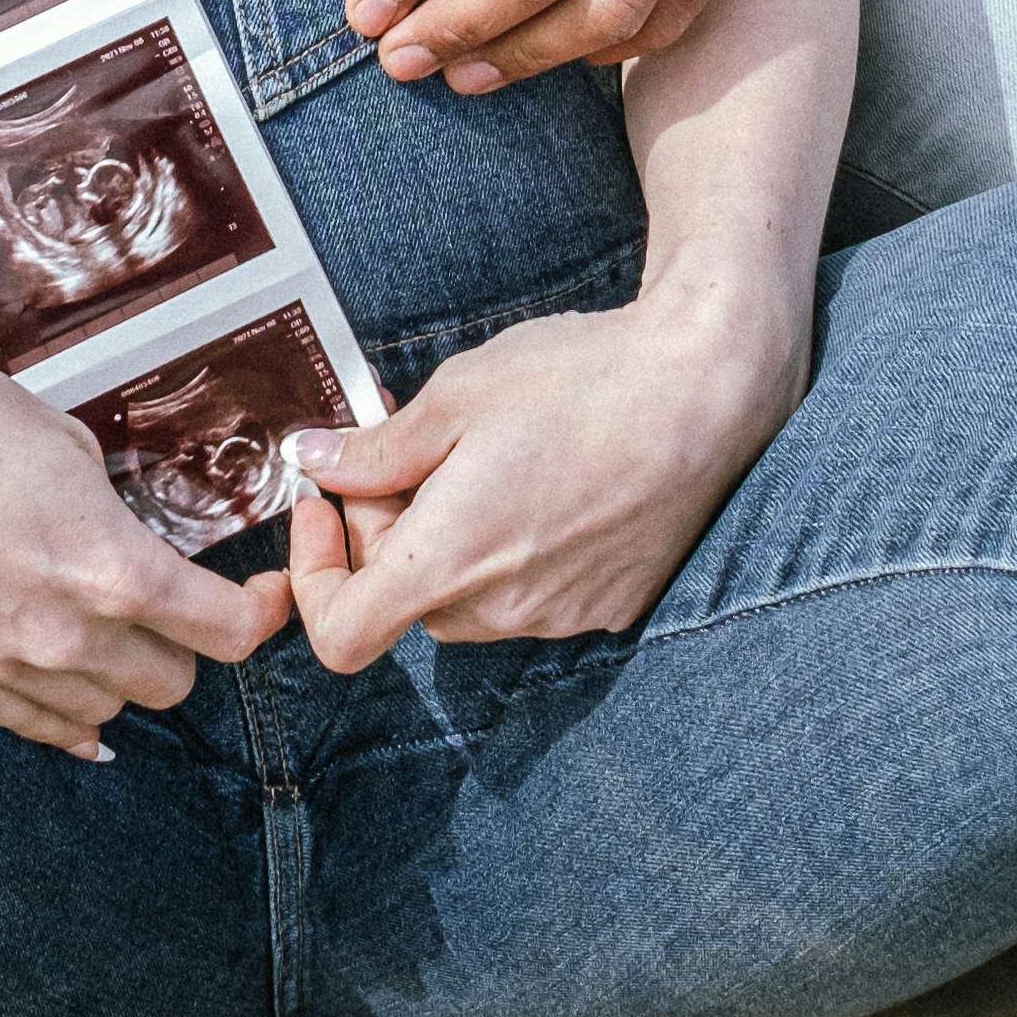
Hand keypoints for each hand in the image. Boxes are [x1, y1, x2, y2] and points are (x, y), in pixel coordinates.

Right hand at [0, 348, 287, 757]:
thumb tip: (140, 538)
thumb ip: (115, 510)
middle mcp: (66, 639)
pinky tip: (80, 701)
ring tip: (117, 628)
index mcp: (109, 572)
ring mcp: (6, 668)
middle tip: (177, 600)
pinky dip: (70, 717)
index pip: (224, 634)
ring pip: (109, 712)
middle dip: (187, 642)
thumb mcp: (66, 442)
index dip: (258, 615)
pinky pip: (38, 728)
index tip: (262, 595)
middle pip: (172, 684)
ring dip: (125, 673)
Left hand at [285, 288, 801, 672]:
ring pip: (471, 600)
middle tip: (412, 450)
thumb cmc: (579, 380)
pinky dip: (517, 551)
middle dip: (390, 534)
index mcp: (453, 559)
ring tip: (485, 456)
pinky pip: (533, 596)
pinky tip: (546, 479)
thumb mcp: (458, 393)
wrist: (704, 388)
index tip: (326, 509)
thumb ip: (376, 447)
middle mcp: (504, 609)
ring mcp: (562, 617)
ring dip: (454, 544)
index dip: (315, 579)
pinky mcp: (611, 607)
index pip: (344, 636)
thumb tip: (311, 464)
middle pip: (408, 603)